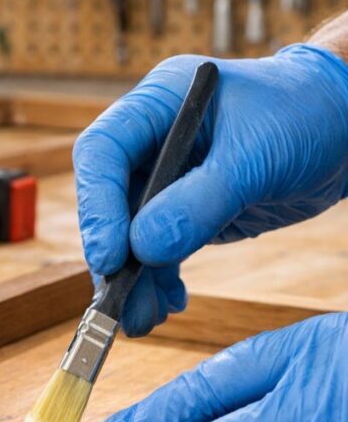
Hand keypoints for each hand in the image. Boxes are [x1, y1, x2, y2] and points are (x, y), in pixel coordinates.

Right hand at [74, 45, 347, 336]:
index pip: (102, 151)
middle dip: (113, 253)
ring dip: (133, 279)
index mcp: (159, 102)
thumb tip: (141, 249)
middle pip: (109, 199)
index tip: (109, 256)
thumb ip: (200, 202)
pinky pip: (157, 249)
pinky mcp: (186, 209)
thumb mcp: (256, 158)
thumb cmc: (305, 116)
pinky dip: (158, 279)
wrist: (343, 129)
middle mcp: (153, 139)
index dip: (97, 205)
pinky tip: (169, 302)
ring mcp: (167, 176)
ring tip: (143, 319)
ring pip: (130, 232)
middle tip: (117, 302)